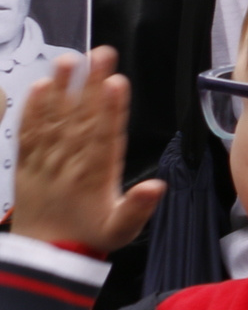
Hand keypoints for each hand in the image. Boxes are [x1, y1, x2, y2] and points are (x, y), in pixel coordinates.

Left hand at [10, 50, 160, 254]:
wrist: (45, 256)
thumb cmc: (88, 237)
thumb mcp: (121, 230)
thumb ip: (138, 207)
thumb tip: (159, 186)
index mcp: (95, 177)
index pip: (104, 135)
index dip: (110, 108)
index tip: (116, 82)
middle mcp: (69, 164)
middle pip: (81, 118)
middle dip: (90, 84)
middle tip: (100, 54)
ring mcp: (46, 162)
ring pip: (54, 120)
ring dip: (62, 88)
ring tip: (69, 59)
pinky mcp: (26, 164)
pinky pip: (28, 133)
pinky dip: (32, 110)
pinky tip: (39, 86)